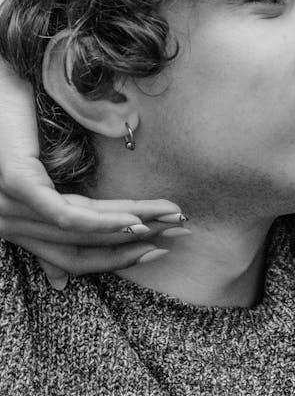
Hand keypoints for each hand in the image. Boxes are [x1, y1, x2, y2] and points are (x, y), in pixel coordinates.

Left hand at [0, 58, 184, 287]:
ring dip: (133, 227)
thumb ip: (55, 212)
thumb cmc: (11, 117)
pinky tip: (135, 219)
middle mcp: (10, 223)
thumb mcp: (34, 170)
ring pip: (81, 233)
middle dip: (135, 245)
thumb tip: (60, 278)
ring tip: (168, 219)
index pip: (73, 256)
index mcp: (17, 223)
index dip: (118, 258)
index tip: (158, 247)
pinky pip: (67, 215)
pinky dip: (104, 222)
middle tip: (177, 232)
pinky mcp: (18, 185)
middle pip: (82, 249)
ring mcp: (11, 206)